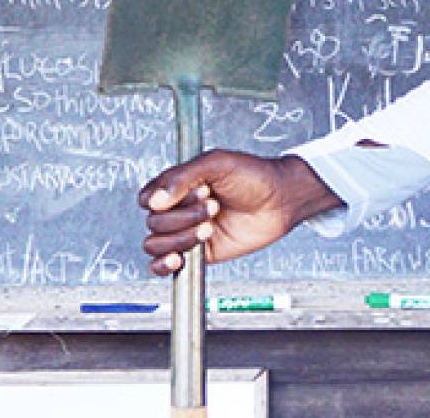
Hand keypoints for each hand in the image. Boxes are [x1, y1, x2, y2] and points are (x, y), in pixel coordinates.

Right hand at [137, 150, 342, 275]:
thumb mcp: (218, 163)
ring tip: (210, 226)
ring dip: (181, 237)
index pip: (147, 198)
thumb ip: (183, 177)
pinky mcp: (198, 253)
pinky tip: (178, 258)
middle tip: (214, 205)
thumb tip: (155, 200)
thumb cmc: (254, 176)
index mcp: (178, 185)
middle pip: (153, 222)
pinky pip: (163, 265)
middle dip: (184, 216)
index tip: (194, 191)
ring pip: (156, 244)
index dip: (164, 199)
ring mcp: (186, 232)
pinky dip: (163, 265)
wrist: (281, 200)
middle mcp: (179, 209)